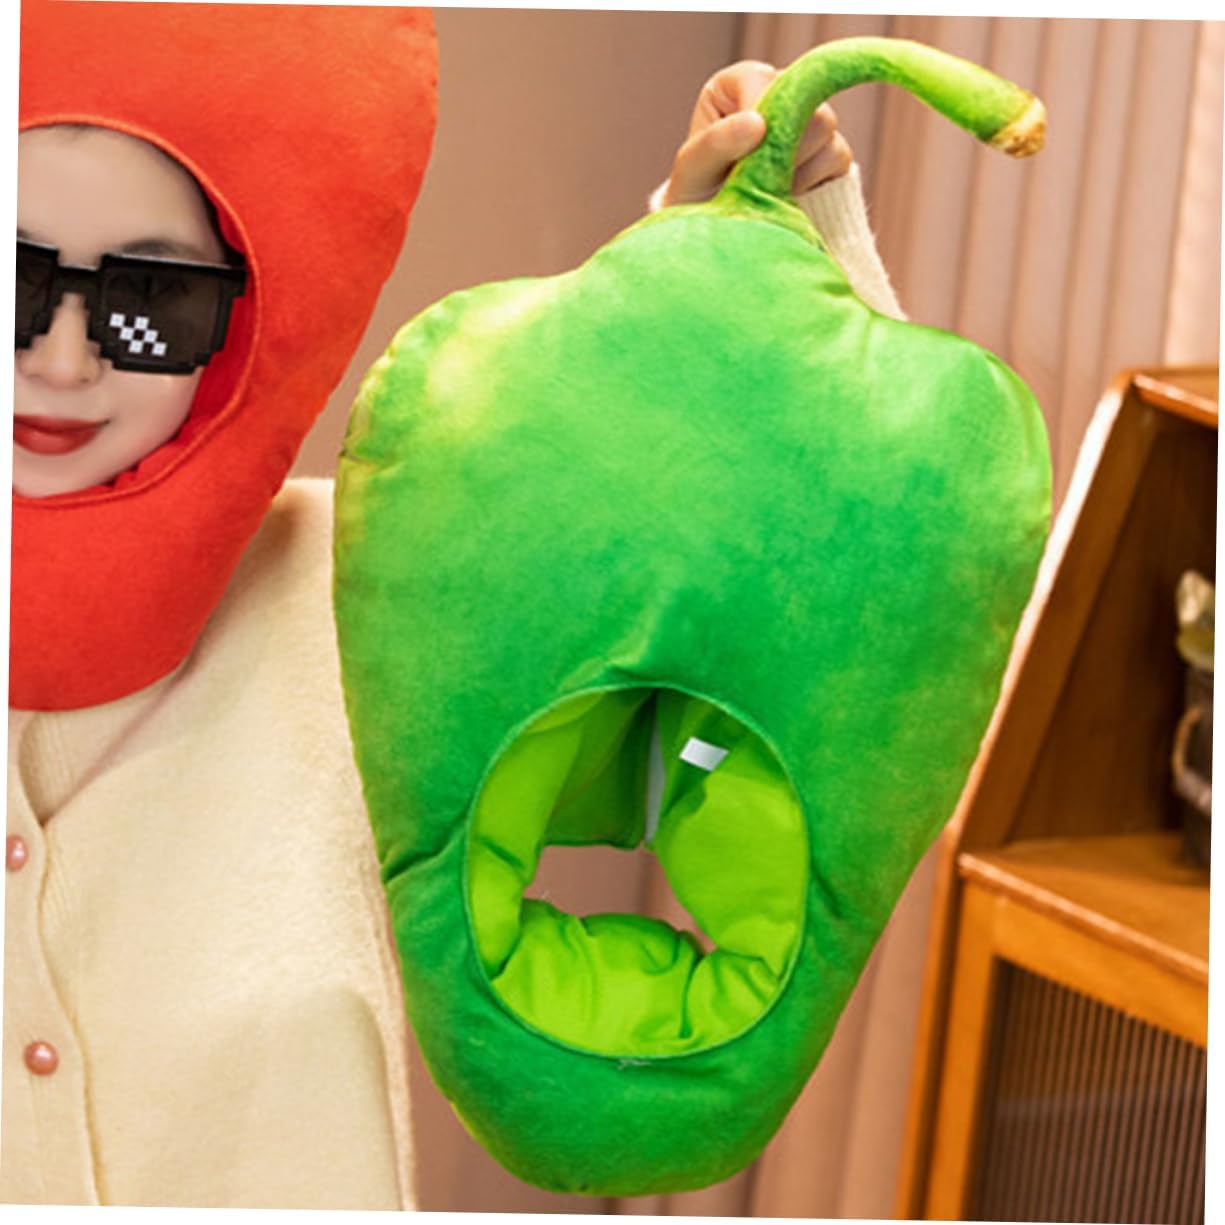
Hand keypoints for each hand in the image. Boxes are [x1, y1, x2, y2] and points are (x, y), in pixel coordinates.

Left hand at [661, 61, 852, 207]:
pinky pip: (838, 159)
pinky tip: (786, 195)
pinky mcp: (832, 151)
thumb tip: (757, 123)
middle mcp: (781, 91)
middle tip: (754, 179)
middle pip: (802, 100)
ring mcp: (810, 119)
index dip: (758, 119)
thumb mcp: (691, 174)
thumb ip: (713, 145)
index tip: (743, 159)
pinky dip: (811, 183)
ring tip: (765, 189)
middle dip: (779, 149)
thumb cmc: (697, 197)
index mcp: (742, 82)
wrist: (722, 236)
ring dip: (794, 169)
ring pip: (826, 129)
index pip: (764, 81)